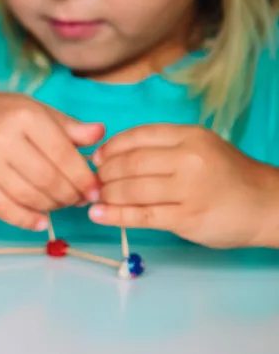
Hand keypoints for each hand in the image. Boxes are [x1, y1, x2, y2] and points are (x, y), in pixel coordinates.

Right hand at [0, 93, 104, 229]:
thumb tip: (99, 133)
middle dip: (70, 195)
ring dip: (52, 206)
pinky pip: (3, 209)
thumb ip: (67, 126)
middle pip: (47, 178)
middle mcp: (1, 138)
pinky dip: (26, 220)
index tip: (95, 190)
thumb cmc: (1, 118)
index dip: (83, 177)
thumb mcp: (34, 111)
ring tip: (61, 204)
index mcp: (23, 116)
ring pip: (28, 196)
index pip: (62, 154)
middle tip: (79, 200)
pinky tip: (41, 222)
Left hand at [89, 124, 278, 247]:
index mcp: (190, 136)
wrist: (266, 204)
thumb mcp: (200, 149)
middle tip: (92, 183)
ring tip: (94, 199)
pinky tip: (99, 215)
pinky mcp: (186, 216)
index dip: (110, 148)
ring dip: (106, 195)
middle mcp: (189, 158)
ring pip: (131, 189)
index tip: (96, 158)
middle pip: (129, 163)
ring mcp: (188, 188)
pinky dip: (115, 215)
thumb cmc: (226, 177)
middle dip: (104, 174)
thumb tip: (112, 156)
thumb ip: (163, 149)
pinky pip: (141, 215)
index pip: (137, 136)